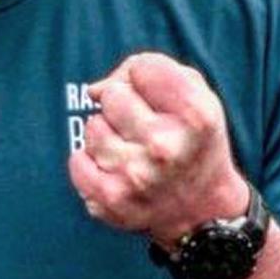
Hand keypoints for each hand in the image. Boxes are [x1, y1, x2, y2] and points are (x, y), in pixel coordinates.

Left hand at [68, 53, 247, 248]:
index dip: (146, 78)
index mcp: (195, 117)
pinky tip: (114, 169)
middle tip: (144, 128)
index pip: (143, 67)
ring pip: (93, 126)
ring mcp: (136, 176)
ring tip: (133, 151)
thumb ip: (151, 71)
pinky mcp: (111, 199)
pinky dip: (89, 161)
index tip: (157, 97)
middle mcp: (166, 147)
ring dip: (108, 135)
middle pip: (113, 95)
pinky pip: (76, 159)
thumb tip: (95, 90)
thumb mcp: (197, 96)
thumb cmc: (193, 142)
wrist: (202, 211)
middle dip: (124, 106)